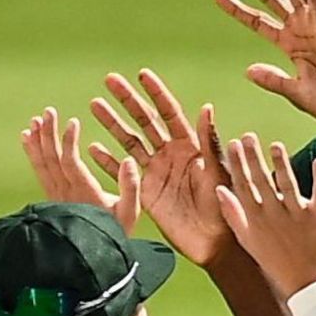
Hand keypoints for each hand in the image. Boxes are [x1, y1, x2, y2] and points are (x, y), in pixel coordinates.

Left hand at [20, 107, 139, 233]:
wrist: (95, 257)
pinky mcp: (52, 198)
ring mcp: (56, 196)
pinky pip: (39, 172)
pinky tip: (27, 139)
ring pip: (43, 164)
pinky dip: (32, 154)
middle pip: (52, 159)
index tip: (73, 122)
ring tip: (34, 121)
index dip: (69, 142)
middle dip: (49, 133)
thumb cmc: (116, 233)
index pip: (70, 162)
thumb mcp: (131, 212)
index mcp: (84, 192)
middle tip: (48, 111)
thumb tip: (129, 160)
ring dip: (38, 141)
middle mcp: (65, 193)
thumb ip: (131, 186)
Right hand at [88, 70, 233, 266]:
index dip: (156, 93)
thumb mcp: (217, 172)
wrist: (213, 240)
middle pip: (144, 120)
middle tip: (110, 80)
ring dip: (112, 123)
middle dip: (127, 100)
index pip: (169, 112)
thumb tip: (207, 108)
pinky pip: (122, 171)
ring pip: (129, 140)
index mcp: (189, 145)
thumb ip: (208, 142)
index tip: (142, 74)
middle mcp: (170, 153)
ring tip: (94, 105)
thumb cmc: (223, 205)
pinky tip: (91, 147)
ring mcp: (155, 171)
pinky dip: (107, 161)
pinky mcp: (144, 190)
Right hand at [215, 133, 315, 295]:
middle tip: (249, 137)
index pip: (244, 186)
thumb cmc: (275, 260)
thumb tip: (219, 189)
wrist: (307, 281)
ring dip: (282, 164)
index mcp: (256, 219)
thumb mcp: (248, 240)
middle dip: (254, 158)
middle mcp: (274, 215)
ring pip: (288, 185)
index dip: (238, 165)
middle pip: (262, 181)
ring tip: (276, 146)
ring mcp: (297, 215)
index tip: (233, 144)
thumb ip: (233, 214)